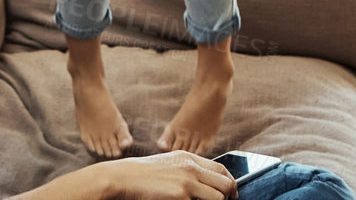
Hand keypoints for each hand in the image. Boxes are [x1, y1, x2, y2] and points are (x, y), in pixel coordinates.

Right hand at [94, 152, 237, 199]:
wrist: (124, 177)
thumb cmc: (144, 174)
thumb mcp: (170, 164)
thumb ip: (188, 169)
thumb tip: (206, 180)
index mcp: (189, 158)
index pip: (221, 169)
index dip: (230, 182)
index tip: (231, 192)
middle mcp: (192, 168)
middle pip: (225, 183)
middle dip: (228, 196)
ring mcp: (187, 182)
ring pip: (218, 197)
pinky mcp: (180, 196)